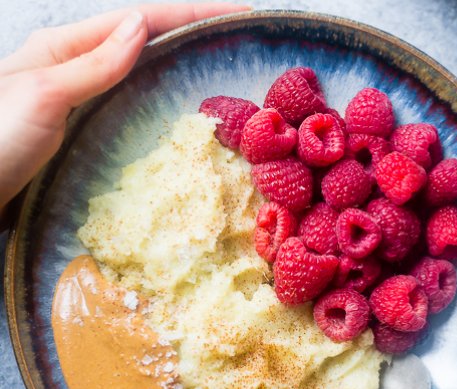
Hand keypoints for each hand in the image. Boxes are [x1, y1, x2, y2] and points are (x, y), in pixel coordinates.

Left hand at [0, 2, 248, 214]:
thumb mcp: (44, 95)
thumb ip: (92, 64)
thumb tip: (140, 27)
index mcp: (65, 48)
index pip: (137, 20)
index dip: (187, 14)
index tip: (231, 13)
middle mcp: (75, 67)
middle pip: (142, 39)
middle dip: (188, 32)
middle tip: (232, 37)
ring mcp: (81, 97)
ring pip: (138, 69)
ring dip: (176, 62)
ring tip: (213, 64)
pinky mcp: (84, 126)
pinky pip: (129, 101)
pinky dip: (157, 95)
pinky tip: (172, 104)